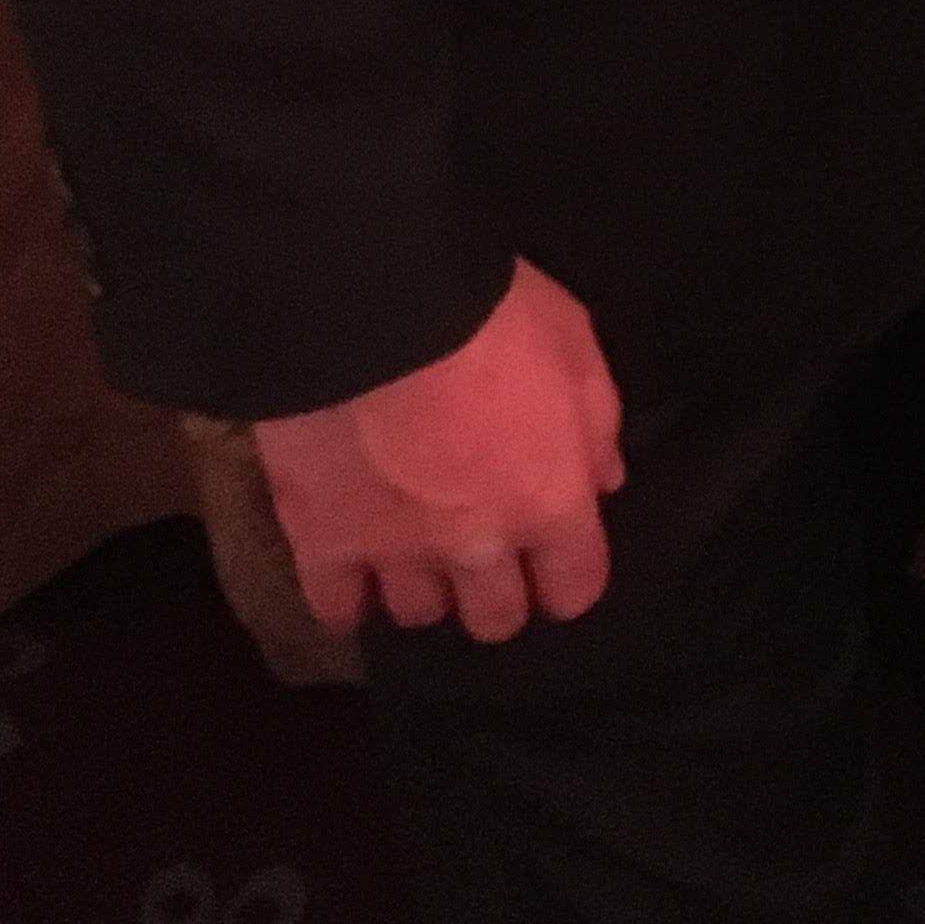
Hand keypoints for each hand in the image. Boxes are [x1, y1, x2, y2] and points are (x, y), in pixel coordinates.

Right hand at [246, 260, 624, 646]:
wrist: (376, 306)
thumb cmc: (487, 313)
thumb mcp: (575, 344)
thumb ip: (596, 425)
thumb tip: (601, 482)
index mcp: (548, 500)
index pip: (574, 588)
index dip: (563, 579)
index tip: (551, 562)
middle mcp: (478, 544)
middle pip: (495, 617)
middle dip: (494, 593)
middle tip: (480, 555)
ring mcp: (397, 551)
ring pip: (418, 612)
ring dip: (422, 587)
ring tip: (414, 553)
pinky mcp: (323, 541)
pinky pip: (336, 608)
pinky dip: (345, 600)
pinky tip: (349, 580)